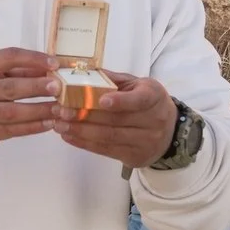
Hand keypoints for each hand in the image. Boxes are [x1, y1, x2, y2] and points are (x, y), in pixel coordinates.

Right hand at [0, 48, 59, 157]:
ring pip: (12, 112)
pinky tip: (48, 124)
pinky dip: (32, 127)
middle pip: (10, 87)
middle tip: (59, 87)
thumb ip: (15, 72)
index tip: (54, 63)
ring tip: (58, 109)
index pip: (8, 57)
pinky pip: (11, 130)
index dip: (33, 59)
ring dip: (38, 110)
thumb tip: (49, 69)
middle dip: (37, 87)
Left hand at [51, 70, 176, 168]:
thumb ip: (113, 80)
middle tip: (61, 110)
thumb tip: (82, 72)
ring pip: (108, 137)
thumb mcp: (137, 85)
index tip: (100, 100)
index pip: (139, 100)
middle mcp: (153, 120)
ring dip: (80, 131)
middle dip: (86, 115)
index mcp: (154, 96)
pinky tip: (68, 135)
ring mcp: (145, 141)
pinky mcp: (134, 157)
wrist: (170, 133)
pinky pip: (106, 150)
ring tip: (59, 124)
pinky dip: (84, 143)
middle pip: (116, 120)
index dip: (120, 101)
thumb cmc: (147, 102)